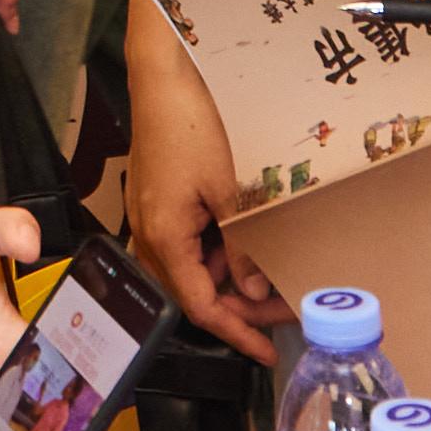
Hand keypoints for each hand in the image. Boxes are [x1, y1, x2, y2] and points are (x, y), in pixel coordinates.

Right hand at [112, 42, 283, 364]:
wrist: (162, 79)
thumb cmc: (188, 124)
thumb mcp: (227, 188)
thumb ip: (242, 244)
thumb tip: (258, 286)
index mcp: (163, 238)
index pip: (200, 307)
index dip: (237, 333)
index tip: (266, 350)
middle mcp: (149, 235)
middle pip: (192, 294)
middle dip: (238, 309)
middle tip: (281, 311)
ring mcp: (149, 219)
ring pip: (189, 271)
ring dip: (227, 282)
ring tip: (271, 279)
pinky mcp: (155, 204)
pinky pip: (184, 246)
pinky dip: (214, 255)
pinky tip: (243, 245)